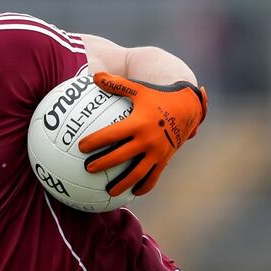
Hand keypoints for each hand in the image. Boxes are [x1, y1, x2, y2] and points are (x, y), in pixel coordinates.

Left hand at [78, 72, 206, 196]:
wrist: (189, 107)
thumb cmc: (159, 96)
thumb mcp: (139, 88)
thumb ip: (117, 84)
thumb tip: (94, 77)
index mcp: (138, 123)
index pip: (111, 134)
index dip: (95, 141)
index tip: (80, 147)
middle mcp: (148, 140)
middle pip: (120, 157)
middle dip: (102, 164)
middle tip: (87, 169)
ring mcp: (158, 152)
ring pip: (137, 173)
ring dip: (122, 184)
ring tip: (108, 191)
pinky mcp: (165, 159)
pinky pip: (154, 177)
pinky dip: (144, 187)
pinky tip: (133, 193)